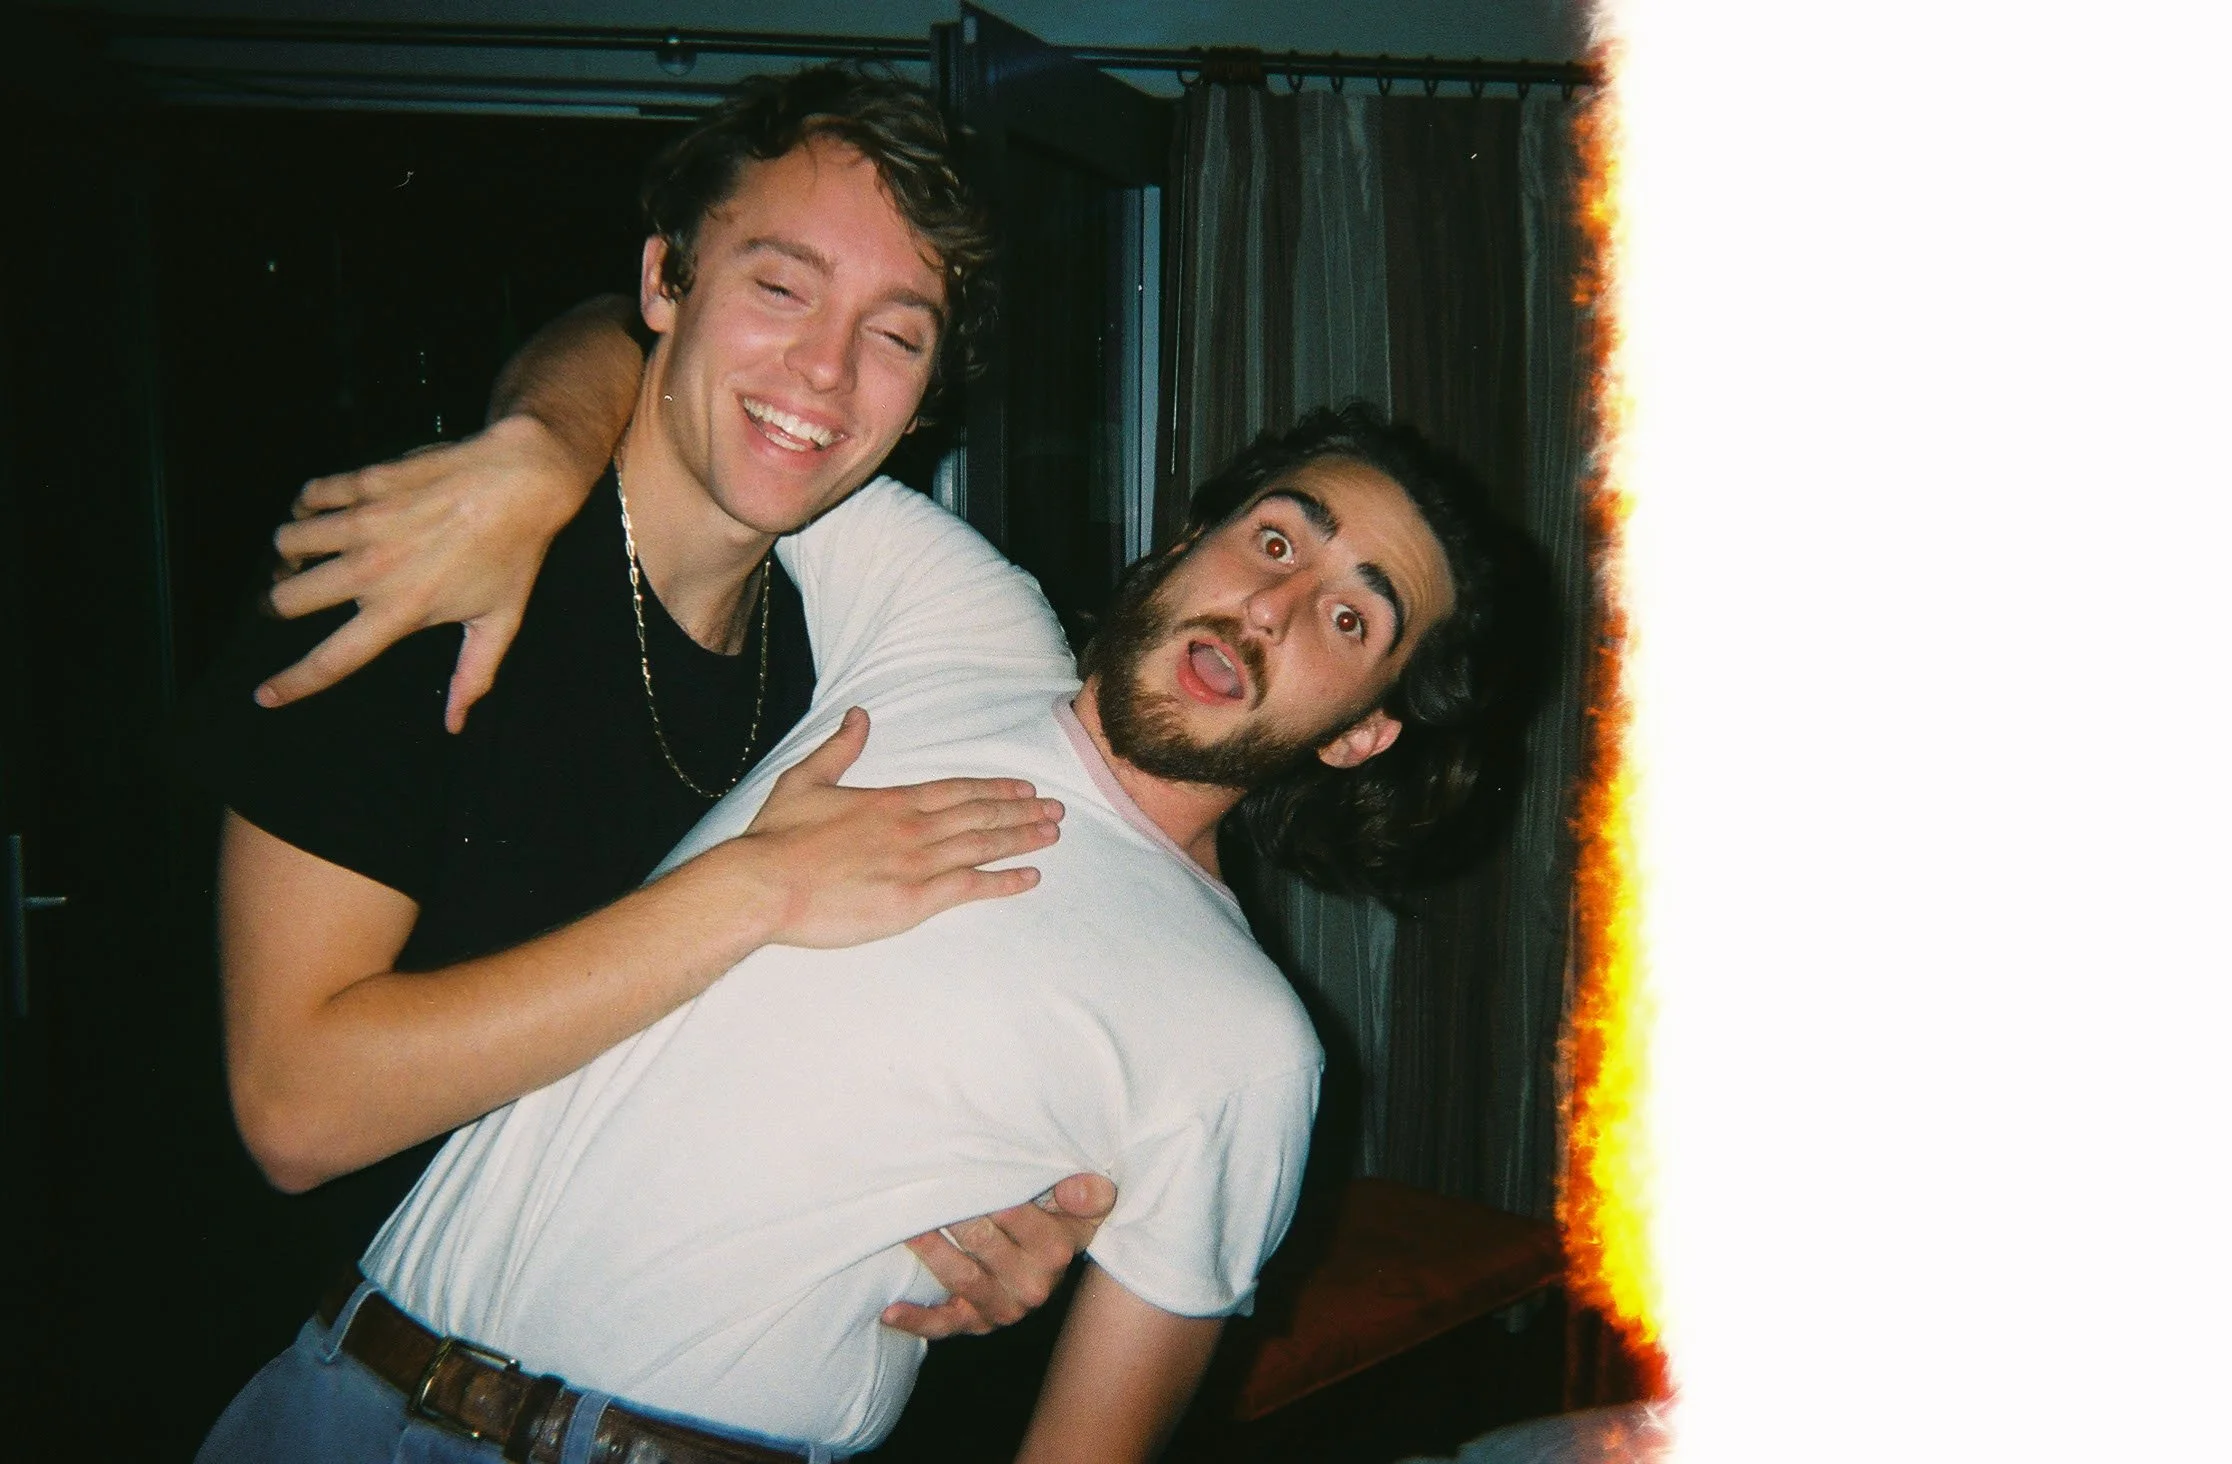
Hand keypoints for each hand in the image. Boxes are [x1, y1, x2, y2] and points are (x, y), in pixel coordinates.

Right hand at [255, 414, 595, 730]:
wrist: (523, 480)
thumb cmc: (515, 554)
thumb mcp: (501, 621)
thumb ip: (473, 674)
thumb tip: (455, 724)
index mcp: (402, 610)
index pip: (334, 659)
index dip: (294, 683)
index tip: (265, 695)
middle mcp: (374, 569)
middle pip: (288, 598)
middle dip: (278, 603)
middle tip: (286, 598)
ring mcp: (366, 523)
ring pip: (288, 542)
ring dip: (289, 552)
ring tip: (302, 555)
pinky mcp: (366, 483)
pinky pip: (310, 495)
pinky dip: (308, 505)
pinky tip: (323, 511)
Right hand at [742, 708, 1064, 949]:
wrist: (764, 884)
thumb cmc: (779, 837)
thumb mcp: (805, 779)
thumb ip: (839, 749)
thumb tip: (859, 715)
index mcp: (892, 801)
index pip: (957, 790)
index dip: (995, 789)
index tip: (1024, 788)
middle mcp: (914, 828)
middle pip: (980, 815)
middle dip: (1022, 811)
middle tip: (1056, 810)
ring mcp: (917, 865)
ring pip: (983, 846)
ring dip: (1022, 838)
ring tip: (1053, 834)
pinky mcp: (913, 901)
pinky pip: (970, 887)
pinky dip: (1004, 881)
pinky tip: (1030, 876)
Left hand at [883, 1173, 1118, 1338]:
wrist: (1059, 1265)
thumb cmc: (1064, 1220)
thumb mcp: (1088, 1204)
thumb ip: (1088, 1193)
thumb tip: (1074, 1190)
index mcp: (1055, 1250)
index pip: (1013, 1214)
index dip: (983, 1188)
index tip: (958, 1168)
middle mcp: (1032, 1285)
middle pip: (981, 1242)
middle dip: (951, 1212)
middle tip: (924, 1186)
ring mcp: (1002, 1308)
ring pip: (959, 1277)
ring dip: (930, 1251)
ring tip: (906, 1224)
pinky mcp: (976, 1323)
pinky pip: (943, 1325)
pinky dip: (915, 1320)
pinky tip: (889, 1311)